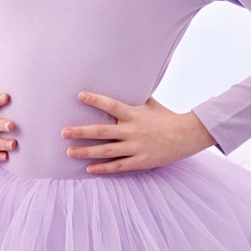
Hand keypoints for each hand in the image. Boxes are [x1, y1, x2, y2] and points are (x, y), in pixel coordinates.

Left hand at [61, 91, 215, 174]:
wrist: (187, 135)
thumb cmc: (166, 117)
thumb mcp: (150, 104)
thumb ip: (135, 97)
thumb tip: (125, 82)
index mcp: (134, 114)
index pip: (111, 105)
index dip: (95, 100)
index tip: (79, 95)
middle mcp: (133, 130)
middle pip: (102, 131)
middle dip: (81, 132)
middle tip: (63, 132)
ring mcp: (136, 147)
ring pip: (106, 151)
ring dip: (86, 152)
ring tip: (69, 152)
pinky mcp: (141, 161)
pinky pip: (118, 166)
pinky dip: (103, 168)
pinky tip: (89, 169)